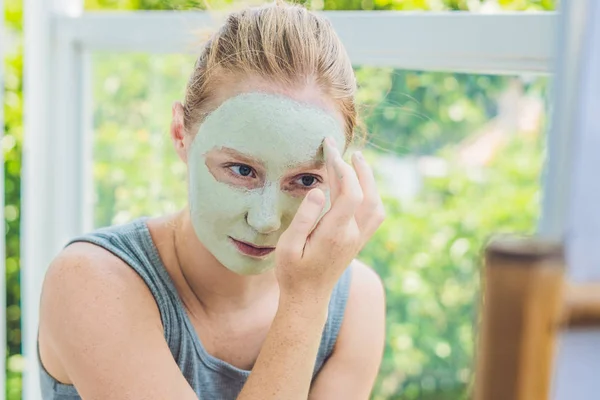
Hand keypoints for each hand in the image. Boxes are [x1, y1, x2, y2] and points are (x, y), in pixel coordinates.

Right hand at [275, 137, 384, 300]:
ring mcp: (358, 239)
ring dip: (369, 180)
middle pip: (366, 195)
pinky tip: (361, 185)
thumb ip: (304, 218)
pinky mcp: (358, 242)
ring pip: (376, 204)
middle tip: (343, 149)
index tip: (329, 151)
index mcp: (335, 234)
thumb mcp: (288, 247)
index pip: (350, 194)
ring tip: (357, 161)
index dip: (342, 169)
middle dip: (357, 168)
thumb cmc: (293, 273)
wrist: (308, 299)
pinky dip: (371, 194)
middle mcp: (352, 235)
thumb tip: (319, 190)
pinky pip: (375, 214)